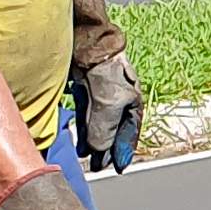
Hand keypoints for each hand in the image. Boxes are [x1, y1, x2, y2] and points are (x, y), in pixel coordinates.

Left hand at [75, 52, 144, 172]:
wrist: (87, 42)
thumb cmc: (105, 70)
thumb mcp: (108, 105)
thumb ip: (104, 130)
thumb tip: (99, 150)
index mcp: (132, 103)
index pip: (130, 133)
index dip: (123, 151)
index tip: (118, 167)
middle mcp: (118, 100)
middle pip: (113, 130)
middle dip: (106, 148)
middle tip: (98, 165)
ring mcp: (101, 95)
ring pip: (98, 124)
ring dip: (93, 140)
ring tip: (86, 155)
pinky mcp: (84, 89)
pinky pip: (85, 114)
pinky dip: (83, 127)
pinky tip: (78, 137)